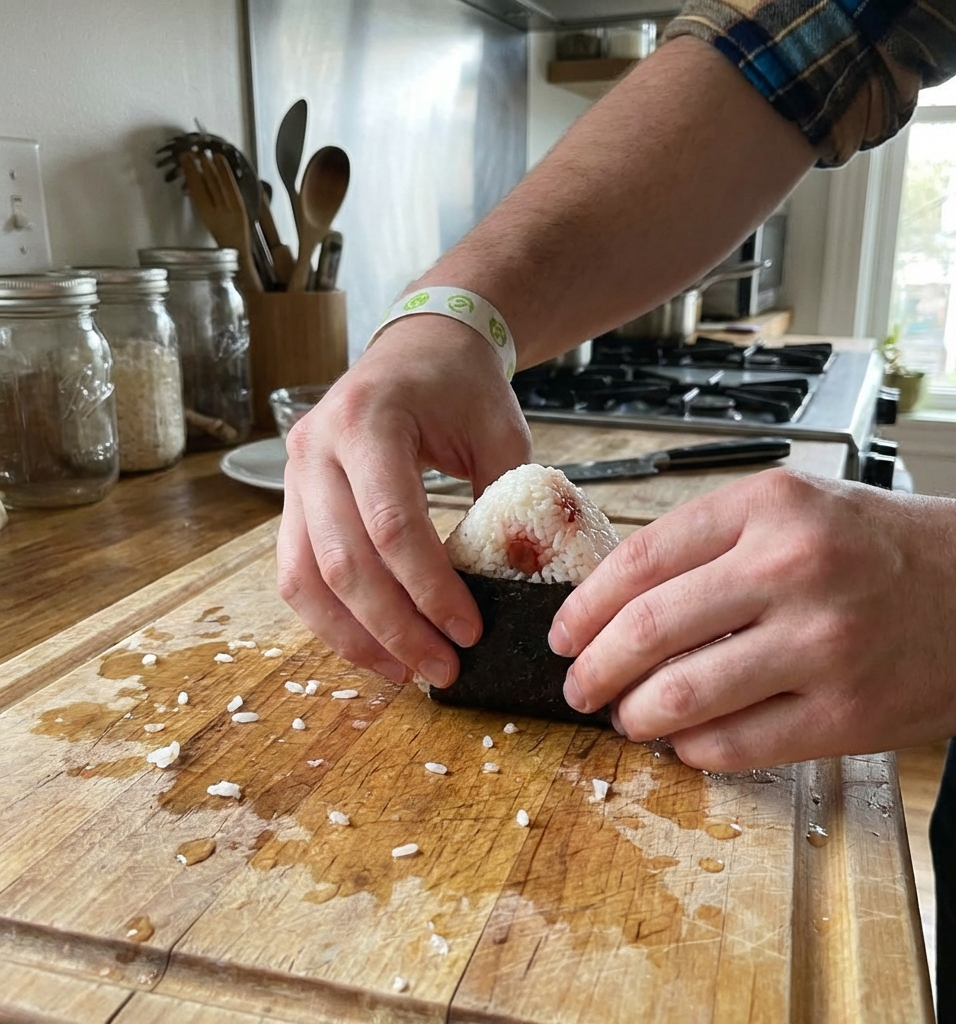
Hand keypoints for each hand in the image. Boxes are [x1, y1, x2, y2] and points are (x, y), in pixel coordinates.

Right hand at [278, 317, 530, 685]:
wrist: (419, 348)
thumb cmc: (462, 387)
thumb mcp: (499, 435)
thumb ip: (501, 505)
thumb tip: (508, 586)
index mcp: (369, 421)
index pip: (392, 523)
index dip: (429, 588)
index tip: (468, 631)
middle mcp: (316, 448)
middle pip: (343, 561)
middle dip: (394, 628)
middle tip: (440, 669)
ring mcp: (294, 474)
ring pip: (305, 577)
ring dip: (354, 636)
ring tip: (403, 673)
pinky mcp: (293, 499)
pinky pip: (297, 572)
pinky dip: (331, 618)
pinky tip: (372, 645)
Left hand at [550, 469, 955, 769]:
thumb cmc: (888, 547)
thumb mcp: (797, 508)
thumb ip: (712, 543)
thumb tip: (621, 599)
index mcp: (770, 506)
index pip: (640, 560)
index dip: (584, 606)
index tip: (563, 632)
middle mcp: (792, 569)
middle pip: (646, 630)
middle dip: (592, 669)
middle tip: (577, 685)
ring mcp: (822, 645)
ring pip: (680, 696)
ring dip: (635, 716)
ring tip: (628, 716)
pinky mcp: (848, 714)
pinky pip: (735, 745)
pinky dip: (692, 749)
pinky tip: (686, 741)